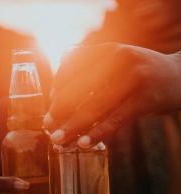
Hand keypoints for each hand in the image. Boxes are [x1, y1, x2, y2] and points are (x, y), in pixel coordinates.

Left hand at [44, 43, 180, 146]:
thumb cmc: (140, 73)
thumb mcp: (118, 61)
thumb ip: (91, 69)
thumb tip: (55, 91)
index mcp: (108, 50)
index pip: (72, 66)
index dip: (57, 86)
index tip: (50, 103)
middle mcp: (120, 60)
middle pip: (79, 89)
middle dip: (59, 110)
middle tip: (48, 125)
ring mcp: (134, 79)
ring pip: (94, 107)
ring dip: (73, 126)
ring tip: (58, 139)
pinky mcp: (145, 99)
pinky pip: (114, 120)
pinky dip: (97, 133)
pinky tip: (83, 144)